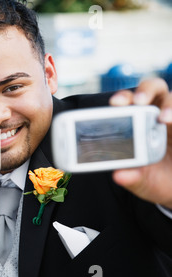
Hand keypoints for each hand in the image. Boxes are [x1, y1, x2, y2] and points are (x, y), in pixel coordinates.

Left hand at [109, 78, 171, 208]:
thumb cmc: (156, 180)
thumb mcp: (143, 182)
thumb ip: (131, 177)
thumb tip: (119, 175)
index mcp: (138, 123)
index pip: (129, 101)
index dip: (123, 98)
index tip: (115, 103)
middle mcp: (158, 115)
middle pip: (153, 89)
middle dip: (145, 91)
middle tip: (138, 101)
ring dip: (169, 105)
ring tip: (163, 118)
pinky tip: (171, 120)